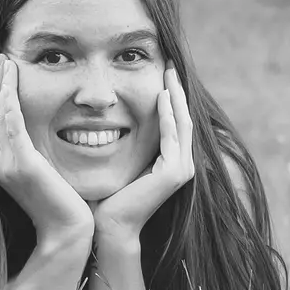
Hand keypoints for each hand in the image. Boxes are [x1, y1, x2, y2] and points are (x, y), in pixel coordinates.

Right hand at [0, 54, 92, 248]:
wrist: (68, 233)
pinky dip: (8, 105)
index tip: (3, 69)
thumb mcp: (50, 173)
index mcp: (4, 164)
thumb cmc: (67, 205)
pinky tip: (9, 87)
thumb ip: (42, 153)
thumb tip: (54, 131)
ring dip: (0, 85)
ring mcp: (6, 165)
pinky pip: (11, 128)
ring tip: (4, 61)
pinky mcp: (21, 165)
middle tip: (0, 56)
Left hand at [92, 68, 195, 253]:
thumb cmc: (106, 196)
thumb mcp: (116, 159)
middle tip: (169, 63)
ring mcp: (181, 169)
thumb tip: (106, 116)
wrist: (108, 226)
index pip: (174, 120)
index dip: (170, 95)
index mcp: (170, 161)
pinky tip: (162, 96)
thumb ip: (121, 140)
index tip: (161, 71)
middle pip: (183, 116)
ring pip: (182, 122)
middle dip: (177, 88)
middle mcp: (182, 164)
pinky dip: (168, 115)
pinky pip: (173, 136)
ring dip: (175, 96)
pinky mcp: (174, 173)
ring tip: (168, 71)